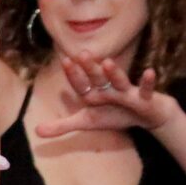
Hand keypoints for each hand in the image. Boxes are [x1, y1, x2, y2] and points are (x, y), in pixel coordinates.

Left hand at [35, 54, 179, 136]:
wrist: (146, 115)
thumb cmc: (114, 115)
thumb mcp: (87, 122)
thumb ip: (62, 126)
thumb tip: (36, 131)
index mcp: (94, 93)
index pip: (81, 84)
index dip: (74, 75)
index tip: (65, 60)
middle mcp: (108, 89)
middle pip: (98, 78)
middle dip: (91, 68)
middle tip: (82, 53)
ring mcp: (126, 92)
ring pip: (120, 81)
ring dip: (115, 73)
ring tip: (108, 62)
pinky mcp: (144, 98)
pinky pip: (145, 90)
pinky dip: (147, 82)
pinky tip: (149, 72)